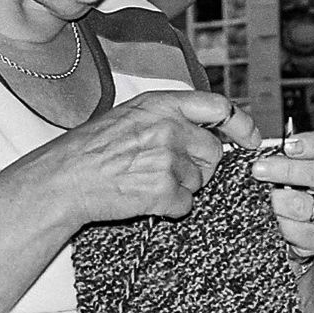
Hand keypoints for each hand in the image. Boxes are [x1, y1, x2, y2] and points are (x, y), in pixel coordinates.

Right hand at [43, 91, 261, 225]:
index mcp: (161, 104)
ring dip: (178, 188)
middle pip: (213, 152)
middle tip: (166, 171)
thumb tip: (205, 131)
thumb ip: (168, 117)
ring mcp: (167, 159)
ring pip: (198, 182)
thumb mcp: (129, 116)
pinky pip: (184, 205)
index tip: (250, 140)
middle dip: (199, 167)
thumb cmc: (89, 150)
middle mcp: (168, 127)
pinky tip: (143, 199)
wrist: (63, 180)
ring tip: (144, 182)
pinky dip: (168, 208)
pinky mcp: (163, 190)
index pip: (219, 108)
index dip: (241, 125)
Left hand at [250, 130, 313, 256]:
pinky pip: (299, 232)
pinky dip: (281, 224)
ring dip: (280, 200)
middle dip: (286, 170)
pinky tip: (273, 217)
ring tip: (267, 197)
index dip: (312, 144)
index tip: (287, 146)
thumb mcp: (298, 163)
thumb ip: (287, 152)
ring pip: (307, 206)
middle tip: (260, 169)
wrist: (302, 227)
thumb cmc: (298, 187)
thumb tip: (265, 148)